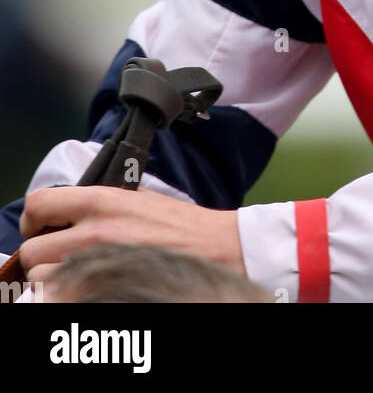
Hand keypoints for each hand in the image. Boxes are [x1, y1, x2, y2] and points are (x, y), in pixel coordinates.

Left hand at [18, 187, 244, 286]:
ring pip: (42, 282)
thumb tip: (67, 211)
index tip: (43, 226)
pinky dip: (70, 296)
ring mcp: (98, 268)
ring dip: (53, 279)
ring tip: (76, 273)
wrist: (215, 249)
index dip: (33, 218)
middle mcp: (94, 234)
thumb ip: (99, 202)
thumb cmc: (180, 224)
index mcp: (102, 202)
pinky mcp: (106, 294)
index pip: (37, 204)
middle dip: (41, 255)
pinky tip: (90, 286)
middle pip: (32, 251)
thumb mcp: (137, 197)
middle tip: (59, 255)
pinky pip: (64, 301)